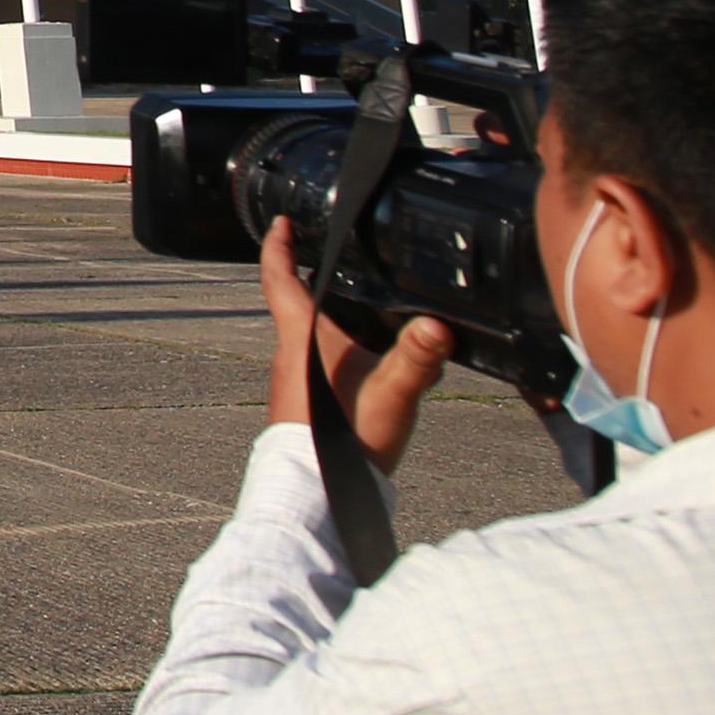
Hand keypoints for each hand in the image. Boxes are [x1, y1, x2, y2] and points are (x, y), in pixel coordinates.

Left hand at [262, 216, 453, 472]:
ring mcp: (294, 376)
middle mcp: (289, 353)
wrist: (316, 494)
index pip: (279, 278)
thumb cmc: (340, 445)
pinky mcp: (304, 397)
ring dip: (331, 313)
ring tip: (366, 302)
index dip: (278, 245)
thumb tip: (436, 326)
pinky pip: (318, 357)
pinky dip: (338, 345)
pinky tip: (369, 358)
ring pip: (309, 331)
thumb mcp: (389, 396)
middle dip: (316, 276)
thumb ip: (416, 361)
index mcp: (300, 339)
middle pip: (296, 301)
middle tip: (341, 253)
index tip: (282, 220)